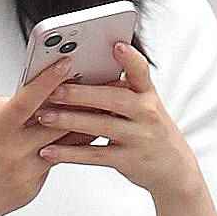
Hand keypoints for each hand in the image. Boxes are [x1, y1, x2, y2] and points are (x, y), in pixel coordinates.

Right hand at [0, 50, 83, 215]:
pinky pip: (51, 162)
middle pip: (58, 121)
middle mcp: (14, 152)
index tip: (68, 62)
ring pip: (64, 144)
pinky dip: (58, 148)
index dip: (50, 79)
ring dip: (81, 124)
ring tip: (97, 109)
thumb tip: (24, 96)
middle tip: (99, 83)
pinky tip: (69, 137)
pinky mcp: (32, 189)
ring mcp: (26, 173)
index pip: (29, 99)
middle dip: (80, 100)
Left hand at [32, 41, 204, 207]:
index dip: (130, 58)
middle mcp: (146, 113)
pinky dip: (69, 153)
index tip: (116, 45)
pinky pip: (94, 155)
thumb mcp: (144, 106)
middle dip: (81, 94)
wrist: (173, 170)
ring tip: (43, 117)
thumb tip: (81, 73)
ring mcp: (138, 137)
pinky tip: (48, 151)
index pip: (141, 71)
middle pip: (113, 98)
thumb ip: (121, 90)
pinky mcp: (128, 160)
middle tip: (53, 90)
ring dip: (69, 121)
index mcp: (148, 94)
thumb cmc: (149, 131)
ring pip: (100, 126)